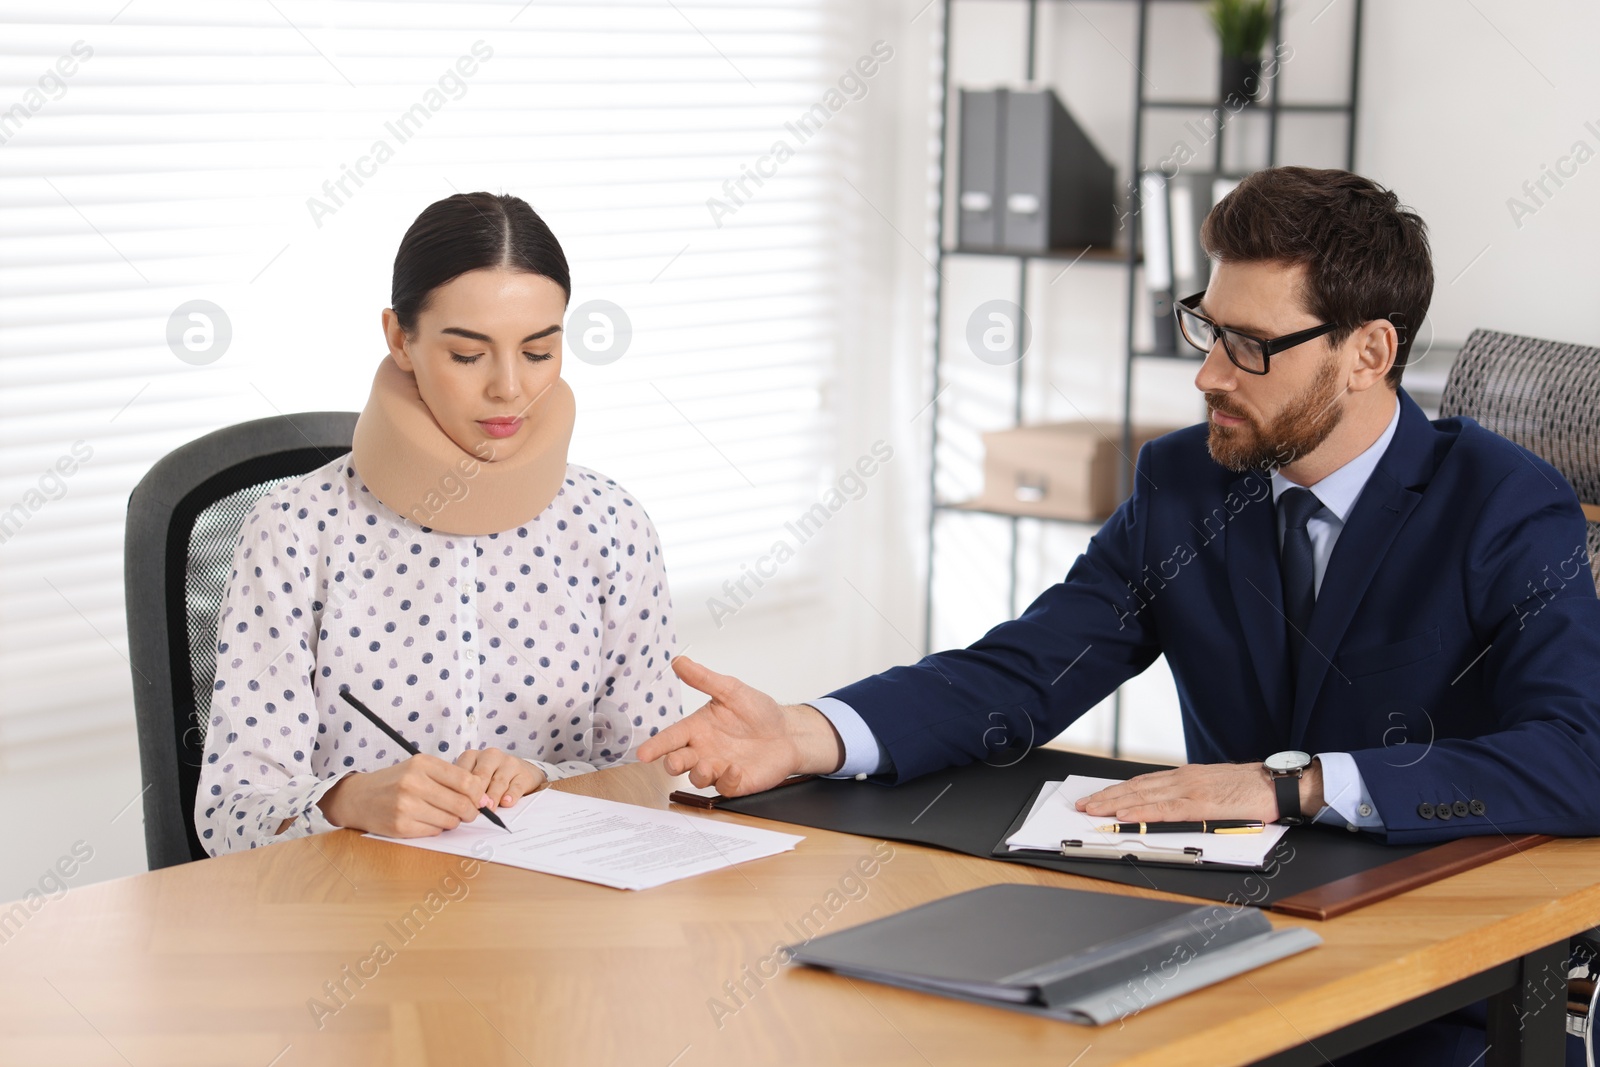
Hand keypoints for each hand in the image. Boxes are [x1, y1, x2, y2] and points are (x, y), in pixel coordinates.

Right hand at [316, 753, 494, 837]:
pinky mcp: (401, 826)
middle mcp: (414, 783)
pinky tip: (427, 820)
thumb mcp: (420, 768)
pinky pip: (434, 831)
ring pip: (450, 820)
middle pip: (461, 803)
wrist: (359, 797)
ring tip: (443, 814)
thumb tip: (482, 796)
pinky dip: (437, 828)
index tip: (481, 799)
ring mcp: (406, 806)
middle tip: (469, 813)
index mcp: (422, 764)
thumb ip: (450, 777)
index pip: (466, 781)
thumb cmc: (395, 781)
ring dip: (453, 821)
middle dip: (471, 812)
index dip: (479, 794)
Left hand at [455, 747, 546, 807]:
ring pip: (499, 781)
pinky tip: (506, 802)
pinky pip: (517, 785)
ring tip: (489, 809)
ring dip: (493, 796)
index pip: (463, 772)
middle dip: (477, 793)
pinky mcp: (524, 774)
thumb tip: (457, 808)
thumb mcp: (473, 778)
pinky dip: (511, 795)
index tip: (458, 804)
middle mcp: (490, 756)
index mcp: (472, 756)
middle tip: (473, 809)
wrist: (520, 771)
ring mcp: (509, 763)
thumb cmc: (489, 777)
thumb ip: (464, 789)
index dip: (460, 790)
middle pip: (481, 775)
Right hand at [635, 656, 845, 795]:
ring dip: (698, 774)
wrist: (788, 731)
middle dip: (673, 763)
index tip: (643, 754)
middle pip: (678, 762)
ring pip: (698, 778)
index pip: (671, 738)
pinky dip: (727, 780)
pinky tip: (735, 768)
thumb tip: (679, 661)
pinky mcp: (736, 782)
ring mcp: (719, 768)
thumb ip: (704, 678)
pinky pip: (725, 786)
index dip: (656, 746)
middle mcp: (704, 750)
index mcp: (697, 728)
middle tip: (674, 761)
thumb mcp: (731, 690)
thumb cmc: (758, 711)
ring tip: (707, 766)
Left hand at [1075, 760, 1324, 822]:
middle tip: (1083, 804)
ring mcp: (1190, 791)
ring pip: (1144, 796)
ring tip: (1093, 809)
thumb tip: (1172, 807)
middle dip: (1107, 796)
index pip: (1144, 782)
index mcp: (1186, 777)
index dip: (1119, 790)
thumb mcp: (1216, 788)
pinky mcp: (1201, 805)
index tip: (1098, 795)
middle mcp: (1183, 779)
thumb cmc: (1251, 790)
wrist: (1278, 785)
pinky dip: (1141, 812)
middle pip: (1136, 788)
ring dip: (1115, 803)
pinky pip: (1164, 810)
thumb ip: (1193, 795)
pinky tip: (1124, 815)